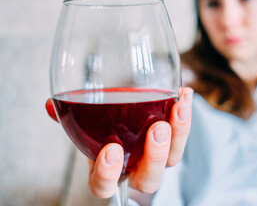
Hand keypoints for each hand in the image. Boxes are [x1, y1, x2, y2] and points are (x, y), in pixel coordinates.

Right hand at [45, 87, 192, 197]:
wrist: (126, 125)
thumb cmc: (104, 130)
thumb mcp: (87, 126)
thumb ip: (71, 117)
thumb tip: (49, 105)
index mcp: (109, 170)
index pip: (105, 184)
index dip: (108, 174)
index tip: (111, 150)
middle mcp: (135, 168)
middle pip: (148, 178)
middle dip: (154, 156)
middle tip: (157, 129)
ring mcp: (157, 157)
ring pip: (173, 158)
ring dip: (178, 133)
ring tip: (179, 107)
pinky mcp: (174, 142)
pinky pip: (183, 134)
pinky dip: (185, 114)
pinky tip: (185, 93)